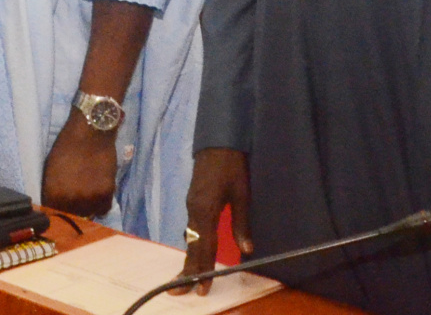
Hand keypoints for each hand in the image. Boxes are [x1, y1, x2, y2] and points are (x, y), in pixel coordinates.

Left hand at [39, 111, 119, 218]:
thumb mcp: (51, 171)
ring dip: (88, 207)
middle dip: (73, 210)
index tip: (62, 208)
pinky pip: (104, 209)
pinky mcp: (106, 193)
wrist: (90, 131)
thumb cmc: (66, 147)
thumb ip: (53, 192)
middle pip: (72, 217)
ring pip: (89, 214)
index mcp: (53, 194)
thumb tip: (56, 206)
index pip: (54, 215)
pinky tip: (99, 192)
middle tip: (76, 199)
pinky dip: (101, 204)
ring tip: (88, 194)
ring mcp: (89, 199)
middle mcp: (70, 201)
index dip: (57, 212)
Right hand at [182, 149, 249, 290]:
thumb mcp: (242, 194)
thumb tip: (247, 250)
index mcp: (206, 210)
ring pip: (189, 237)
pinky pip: (190, 227)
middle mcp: (194, 210)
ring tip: (187, 277)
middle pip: (191, 245)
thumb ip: (242, 223)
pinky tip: (194, 251)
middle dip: (188, 269)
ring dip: (189, 258)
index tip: (202, 288)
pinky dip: (191, 243)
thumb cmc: (233, 166)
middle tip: (183, 290)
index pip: (204, 246)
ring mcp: (191, 204)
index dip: (204, 268)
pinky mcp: (192, 199)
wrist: (219, 139)